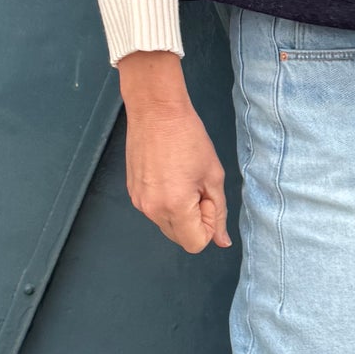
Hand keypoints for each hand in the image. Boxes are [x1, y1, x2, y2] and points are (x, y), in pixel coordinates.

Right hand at [117, 51, 230, 252]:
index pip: (196, 243)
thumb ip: (219, 211)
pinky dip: (166, 202)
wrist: (155, 110)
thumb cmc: (189, 137)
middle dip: (194, 221)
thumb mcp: (213, 175)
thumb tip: (222, 242)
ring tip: (182, 178)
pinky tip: (169, 175)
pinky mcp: (132, 192)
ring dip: (180, 212)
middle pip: (180, 238)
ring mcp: (138, 202)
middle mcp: (152, 210)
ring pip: (167, 225)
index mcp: (174, 207)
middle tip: (197, 187)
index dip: (208, 225)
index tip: (207, 197)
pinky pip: (155, 210)